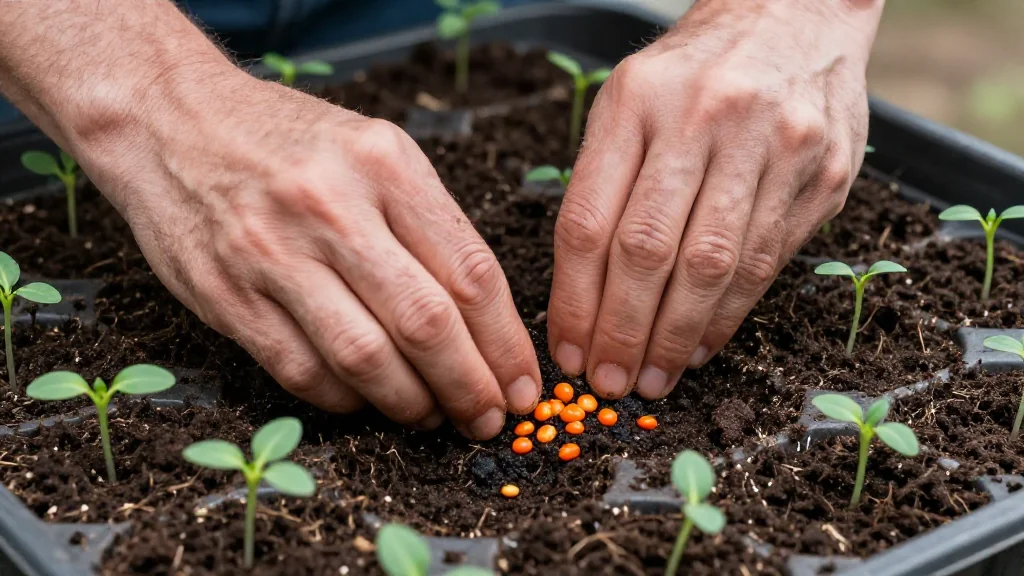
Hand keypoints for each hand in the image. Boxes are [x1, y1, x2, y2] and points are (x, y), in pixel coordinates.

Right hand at [83, 74, 541, 438]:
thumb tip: (484, 320)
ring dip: (411, 404)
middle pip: (425, 323)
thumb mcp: (374, 150)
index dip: (505, 343)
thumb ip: (428, 223)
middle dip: (470, 386)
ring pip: (365, 358)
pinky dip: (346, 401)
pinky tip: (368, 400)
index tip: (523, 381)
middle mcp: (331, 207)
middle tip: (489, 417)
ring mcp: (272, 254)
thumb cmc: (288, 141)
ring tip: (433, 416)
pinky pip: (301, 371)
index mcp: (384, 165)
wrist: (170, 121)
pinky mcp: (226, 296)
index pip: (470, 273)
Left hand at [547, 0, 882, 398]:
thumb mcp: (628, 102)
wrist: (795, 15)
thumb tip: (584, 296)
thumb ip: (604, 184)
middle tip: (608, 383)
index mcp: (637, 100)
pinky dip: (728, 315)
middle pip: (649, 249)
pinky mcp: (824, 170)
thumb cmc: (693, 73)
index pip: (590, 221)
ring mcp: (773, 143)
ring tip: (652, 378)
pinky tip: (699, 345)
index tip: (569, 351)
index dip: (574, 300)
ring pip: (713, 265)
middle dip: (623, 332)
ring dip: (675, 336)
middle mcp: (705, 117)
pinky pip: (767, 261)